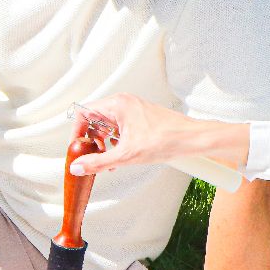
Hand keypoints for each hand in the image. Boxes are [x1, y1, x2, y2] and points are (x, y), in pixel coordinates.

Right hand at [69, 94, 249, 177]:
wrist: (192, 139)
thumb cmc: (166, 139)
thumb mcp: (126, 156)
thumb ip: (99, 162)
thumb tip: (78, 167)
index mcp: (117, 104)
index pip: (83, 113)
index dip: (77, 132)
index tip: (77, 148)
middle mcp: (124, 103)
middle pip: (94, 119)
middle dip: (91, 139)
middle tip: (92, 156)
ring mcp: (133, 109)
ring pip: (107, 124)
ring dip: (103, 142)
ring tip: (108, 159)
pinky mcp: (140, 117)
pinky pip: (119, 127)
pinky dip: (115, 141)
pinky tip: (121, 155)